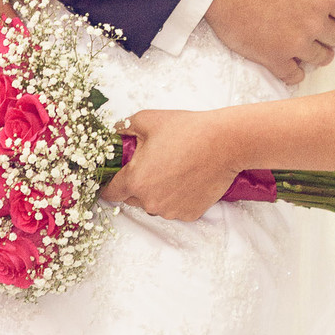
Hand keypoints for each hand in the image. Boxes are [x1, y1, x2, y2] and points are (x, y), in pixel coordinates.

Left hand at [101, 109, 241, 221]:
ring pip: (155, 205)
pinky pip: (175, 208)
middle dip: (137, 184)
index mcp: (135, 181)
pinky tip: (187, 179)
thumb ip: (123, 127)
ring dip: (158, 192)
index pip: (110, 193)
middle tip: (153, 165)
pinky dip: (177, 198)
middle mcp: (150, 202)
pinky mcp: (190, 214)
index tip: (115, 177)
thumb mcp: (147, 120)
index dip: (110, 184)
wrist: (224, 143)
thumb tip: (115, 131)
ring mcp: (171, 211)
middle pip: (132, 199)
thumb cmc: (186, 130)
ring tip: (174, 169)